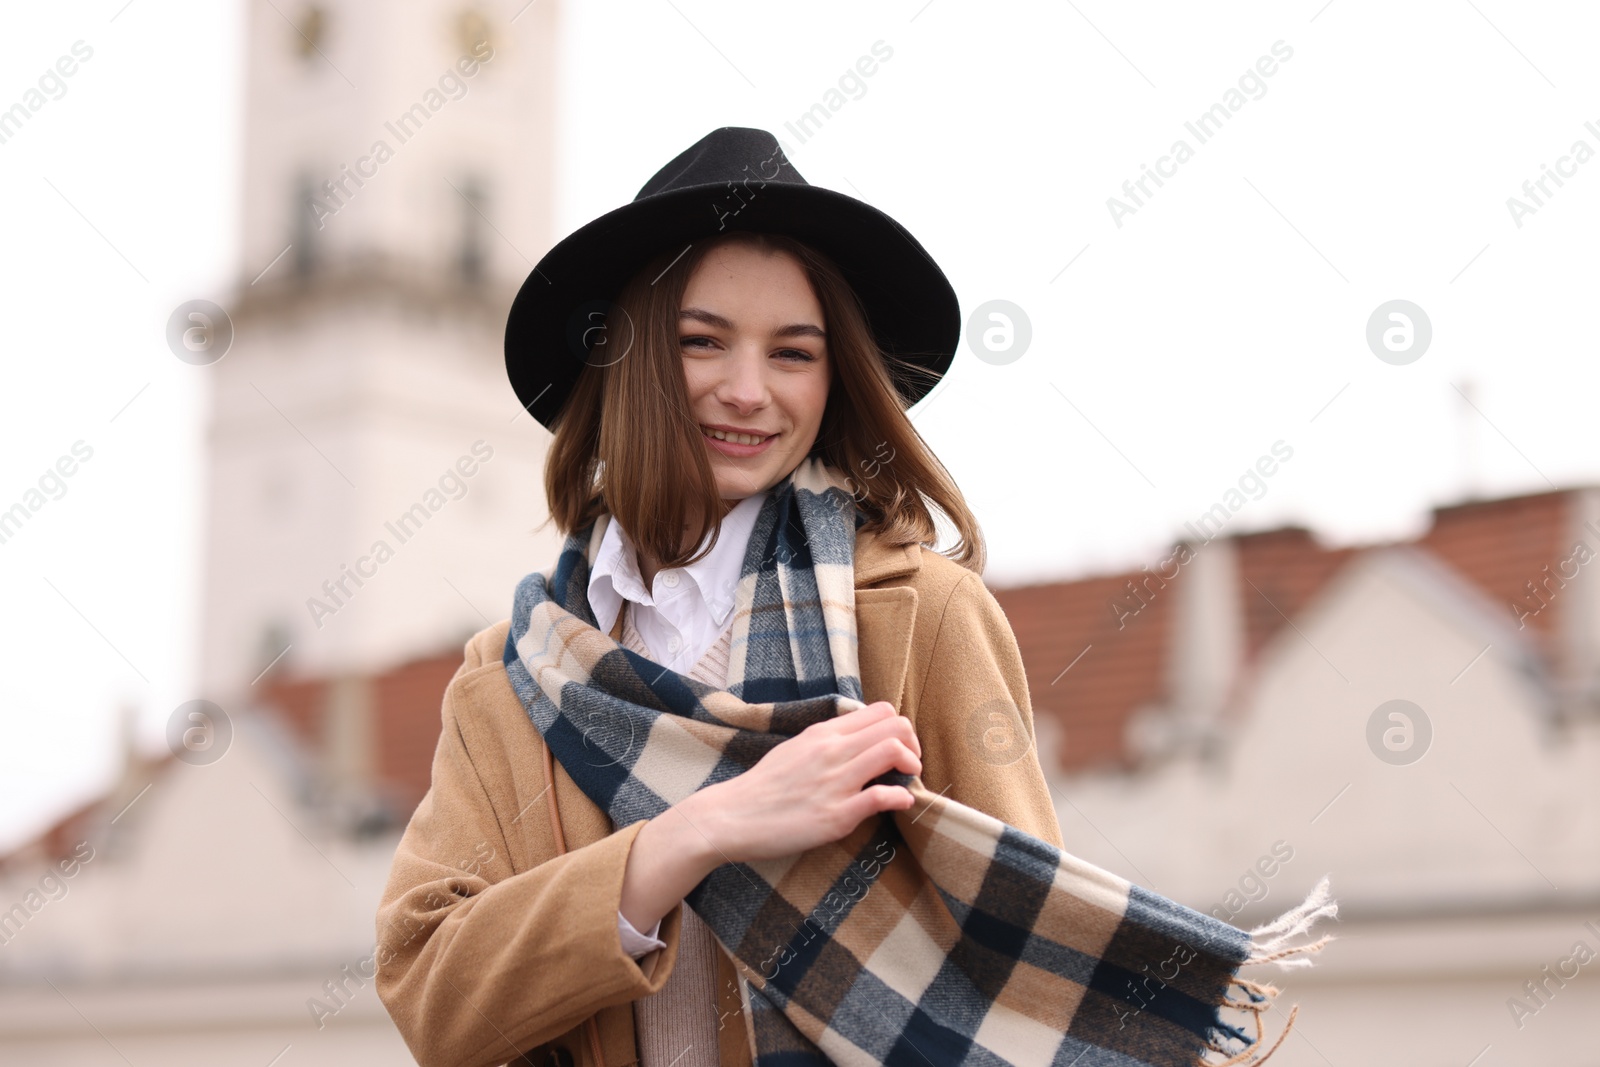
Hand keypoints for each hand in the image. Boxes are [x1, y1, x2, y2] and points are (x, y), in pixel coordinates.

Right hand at [682, 701, 921, 864]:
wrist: (732, 816)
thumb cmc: (764, 787)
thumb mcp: (795, 749)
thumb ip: (826, 742)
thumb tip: (856, 740)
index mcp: (823, 733)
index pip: (880, 711)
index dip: (900, 728)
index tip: (900, 747)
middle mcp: (832, 751)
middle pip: (895, 726)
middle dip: (913, 744)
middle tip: (910, 765)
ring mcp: (836, 782)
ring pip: (893, 752)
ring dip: (912, 766)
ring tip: (908, 781)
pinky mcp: (836, 815)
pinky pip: (882, 797)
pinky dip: (902, 799)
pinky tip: (901, 804)